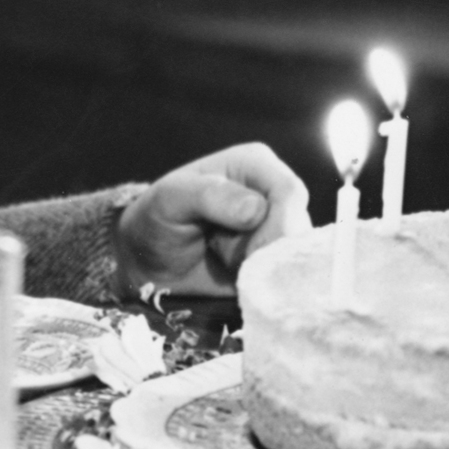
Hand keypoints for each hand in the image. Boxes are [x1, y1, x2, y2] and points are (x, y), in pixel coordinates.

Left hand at [116, 143, 311, 291]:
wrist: (149, 263)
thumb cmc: (157, 219)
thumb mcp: (171, 199)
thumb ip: (209, 195)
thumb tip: (256, 209)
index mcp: (255, 165)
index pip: (290, 191)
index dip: (278, 224)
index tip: (250, 252)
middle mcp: (274, 194)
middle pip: (299, 227)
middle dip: (270, 252)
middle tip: (233, 263)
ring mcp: (278, 229)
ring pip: (297, 254)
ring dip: (266, 269)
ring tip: (230, 266)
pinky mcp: (276, 259)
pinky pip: (291, 274)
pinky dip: (269, 283)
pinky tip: (241, 280)